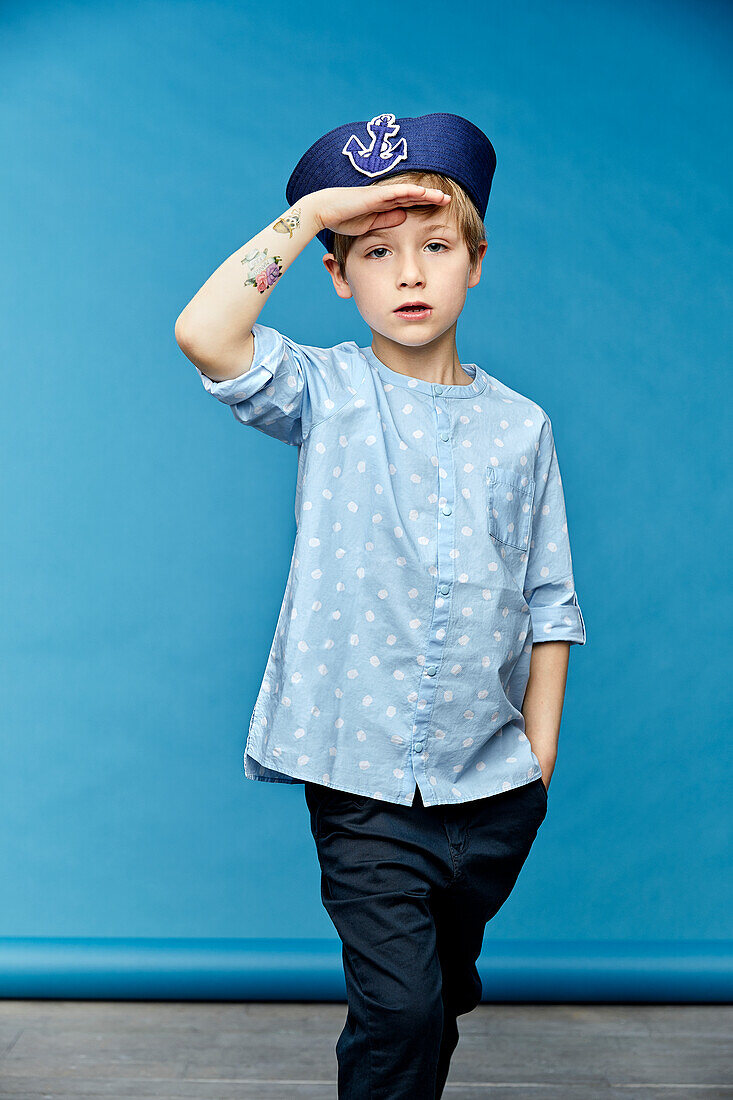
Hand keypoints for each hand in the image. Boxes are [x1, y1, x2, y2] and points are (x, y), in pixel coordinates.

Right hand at [309, 183, 451, 239]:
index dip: (426, 205)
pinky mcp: (375, 195)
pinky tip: (423, 192)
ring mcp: (381, 194)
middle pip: (414, 196)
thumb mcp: (370, 225)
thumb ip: (386, 221)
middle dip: (431, 198)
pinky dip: (410, 192)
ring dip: (427, 194)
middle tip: (449, 200)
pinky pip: (396, 192)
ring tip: (443, 197)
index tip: (441, 209)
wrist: (324, 211)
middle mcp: (385, 198)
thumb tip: (404, 217)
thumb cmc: (342, 219)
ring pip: (409, 192)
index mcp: (384, 206)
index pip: (410, 204)